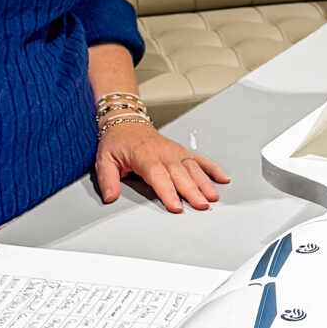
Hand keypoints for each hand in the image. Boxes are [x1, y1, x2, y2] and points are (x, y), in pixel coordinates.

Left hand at [95, 119, 229, 212]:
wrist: (126, 121)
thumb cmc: (117, 141)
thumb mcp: (104, 160)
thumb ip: (107, 180)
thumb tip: (110, 197)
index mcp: (145, 155)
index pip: (158, 176)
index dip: (168, 192)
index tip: (176, 206)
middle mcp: (164, 153)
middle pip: (180, 174)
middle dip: (192, 191)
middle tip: (201, 205)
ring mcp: (175, 152)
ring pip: (193, 168)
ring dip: (204, 183)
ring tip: (212, 197)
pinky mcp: (181, 152)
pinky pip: (200, 160)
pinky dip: (212, 169)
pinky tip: (222, 179)